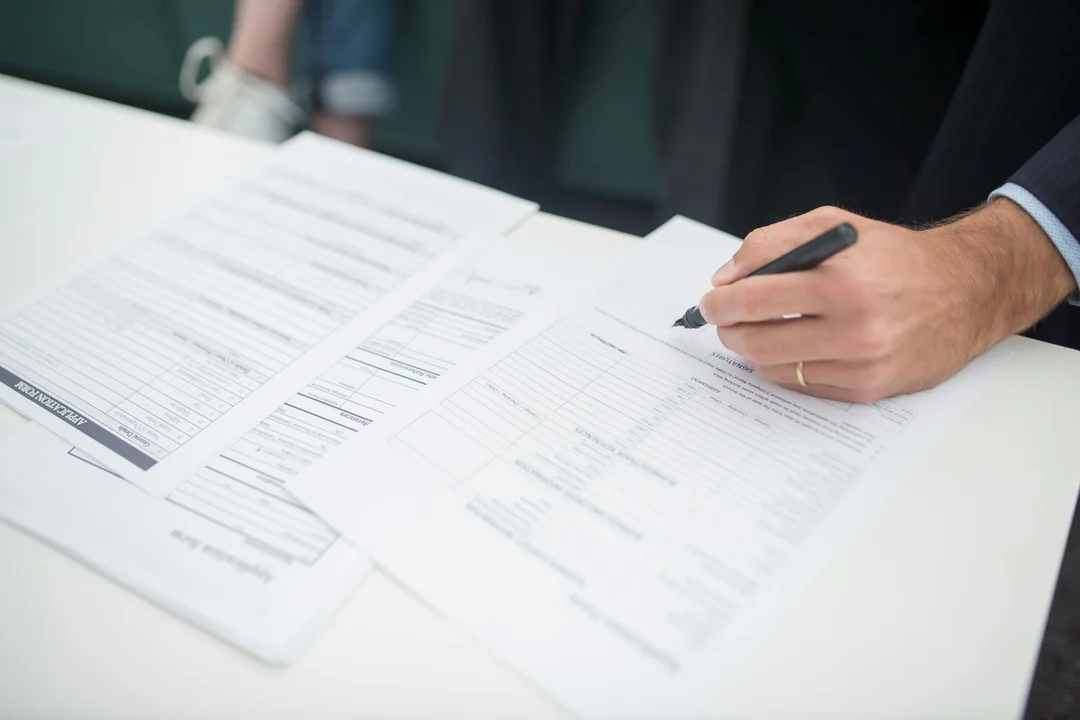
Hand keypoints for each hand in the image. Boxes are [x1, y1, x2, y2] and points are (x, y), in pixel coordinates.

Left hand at [698, 201, 1076, 401]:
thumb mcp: (834, 226)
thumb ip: (772, 243)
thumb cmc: (894, 256)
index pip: (754, 299)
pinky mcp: (869, 390)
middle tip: (724, 320)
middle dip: (728, 330)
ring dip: (753, 351)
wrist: (966, 290)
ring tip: (758, 331)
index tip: (709, 302)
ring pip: (773, 368)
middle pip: (756, 341)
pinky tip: (794, 348)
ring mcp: (862, 364)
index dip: (719, 303)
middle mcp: (855, 327)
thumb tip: (725, 277)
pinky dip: (785, 367)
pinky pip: (802, 386)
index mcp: (843, 280)